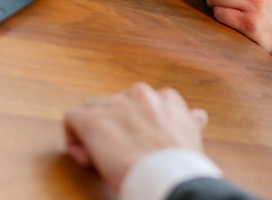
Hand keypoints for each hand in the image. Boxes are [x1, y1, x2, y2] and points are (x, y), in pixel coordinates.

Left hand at [63, 82, 208, 192]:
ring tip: (101, 159)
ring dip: (93, 132)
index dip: (133, 125)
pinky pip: (72, 118)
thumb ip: (190, 123)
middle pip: (115, 105)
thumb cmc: (182, 164)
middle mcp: (140, 94)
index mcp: (166, 98)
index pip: (141, 103)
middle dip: (113, 127)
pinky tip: (85, 158)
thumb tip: (199, 116)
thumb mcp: (191, 139)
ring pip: (92, 110)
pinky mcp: (93, 121)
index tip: (135, 146)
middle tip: (117, 156)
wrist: (169, 176)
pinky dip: (74, 138)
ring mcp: (116, 105)